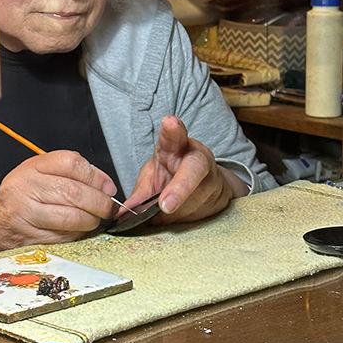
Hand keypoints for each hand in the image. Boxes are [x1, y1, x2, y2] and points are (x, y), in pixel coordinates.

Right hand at [0, 151, 118, 253]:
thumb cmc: (25, 198)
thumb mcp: (43, 176)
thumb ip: (74, 175)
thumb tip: (106, 186)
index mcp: (33, 167)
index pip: (71, 163)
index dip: (96, 176)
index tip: (108, 188)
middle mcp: (25, 186)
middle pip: (73, 192)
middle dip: (99, 203)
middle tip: (108, 208)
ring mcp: (23, 212)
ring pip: (69, 217)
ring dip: (90, 220)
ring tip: (95, 220)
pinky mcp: (26, 235)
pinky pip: (61, 236)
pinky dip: (76, 235)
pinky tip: (78, 231)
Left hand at [124, 115, 242, 224]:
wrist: (205, 184)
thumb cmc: (172, 174)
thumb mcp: (153, 176)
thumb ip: (139, 194)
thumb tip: (121, 214)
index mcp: (177, 147)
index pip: (175, 136)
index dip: (172, 130)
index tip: (169, 122)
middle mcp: (198, 159)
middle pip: (192, 172)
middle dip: (180, 188)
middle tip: (165, 205)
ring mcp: (212, 179)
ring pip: (193, 202)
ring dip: (176, 213)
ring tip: (165, 211)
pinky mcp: (220, 198)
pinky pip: (198, 215)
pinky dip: (183, 220)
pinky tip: (178, 216)